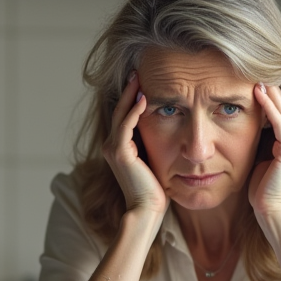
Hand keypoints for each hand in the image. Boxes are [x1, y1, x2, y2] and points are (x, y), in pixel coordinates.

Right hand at [101, 72, 167, 216]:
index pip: (124, 115)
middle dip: (129, 89)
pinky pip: (126, 125)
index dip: (131, 97)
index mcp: (119, 147)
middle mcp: (111, 146)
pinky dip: (134, 110)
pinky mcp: (120, 152)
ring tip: (139, 77)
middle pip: (120, 110)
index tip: (143, 80)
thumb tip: (169, 128)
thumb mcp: (156, 161)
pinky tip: (144, 98)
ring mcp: (113, 148)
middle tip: (138, 70)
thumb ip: (156, 145)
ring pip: (121, 114)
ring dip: (130, 94)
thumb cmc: (155, 190)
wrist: (147, 210)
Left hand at [249, 83, 280, 237]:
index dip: (268, 99)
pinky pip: (278, 123)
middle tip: (255, 72)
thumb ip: (258, 146)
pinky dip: (269, 107)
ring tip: (257, 77)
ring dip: (269, 93)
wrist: (273, 213)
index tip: (253, 82)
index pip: (279, 115)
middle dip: (270, 91)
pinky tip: (259, 93)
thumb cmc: (263, 192)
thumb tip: (242, 133)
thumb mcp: (259, 162)